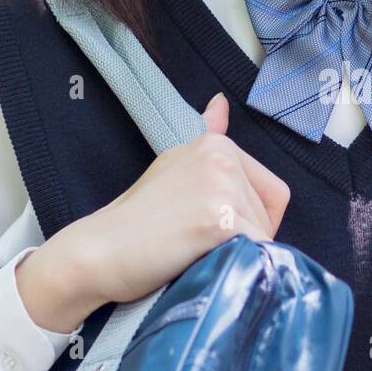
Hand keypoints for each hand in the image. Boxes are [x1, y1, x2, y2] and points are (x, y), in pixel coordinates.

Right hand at [15, 94, 289, 333]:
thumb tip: (221, 101)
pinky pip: (256, 255)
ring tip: (196, 251)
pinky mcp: (219, 220)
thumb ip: (207, 135)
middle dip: (246, 238)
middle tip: (198, 244)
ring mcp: (221, 187)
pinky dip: (237, 268)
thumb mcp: (175, 165)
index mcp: (217, 144)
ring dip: (240, 254)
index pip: (271, 192)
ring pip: (264, 237)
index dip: (251, 220)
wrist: (100, 250)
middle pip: (269, 215)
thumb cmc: (136, 219)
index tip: (214, 229)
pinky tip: (201, 262)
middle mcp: (223, 157)